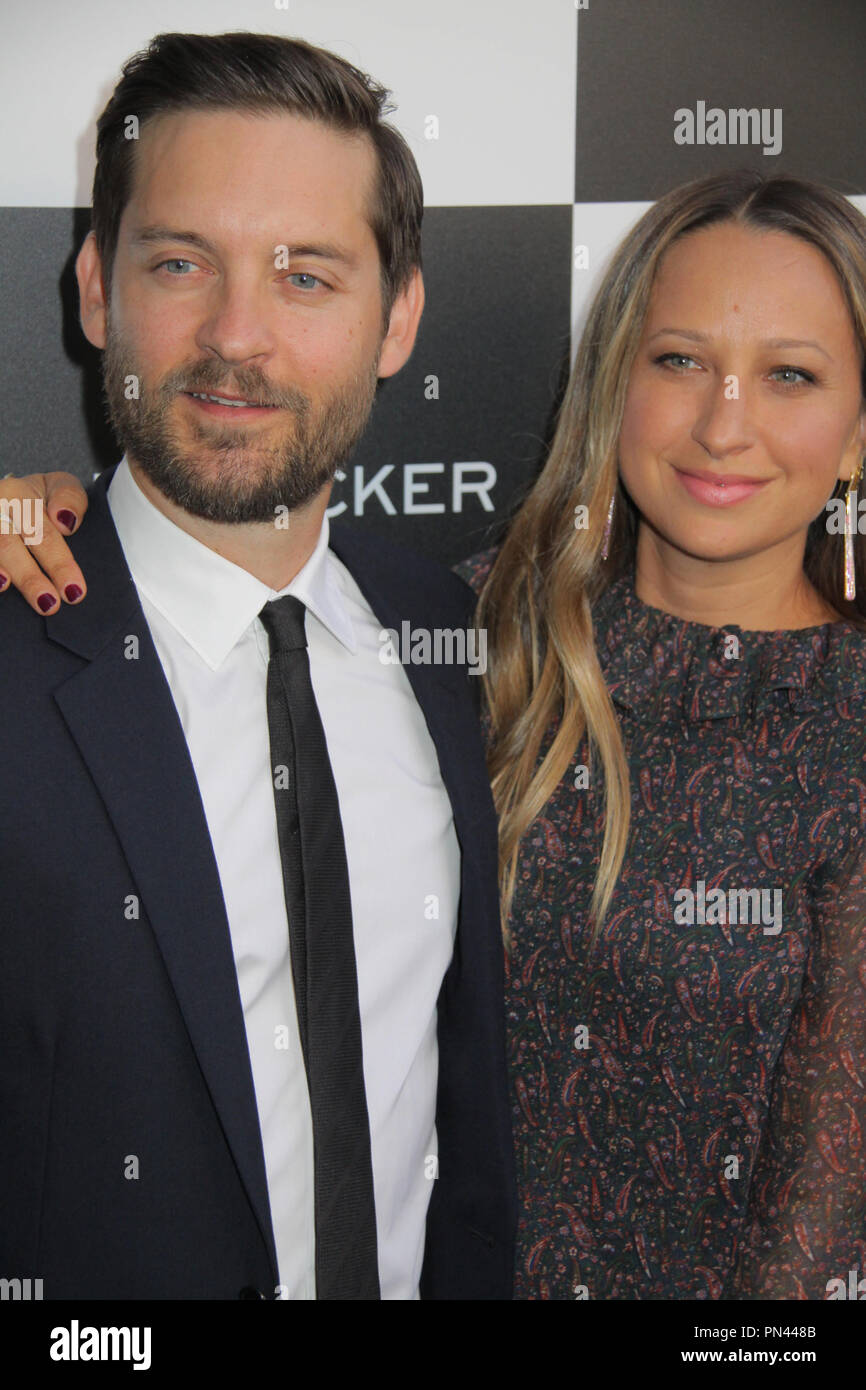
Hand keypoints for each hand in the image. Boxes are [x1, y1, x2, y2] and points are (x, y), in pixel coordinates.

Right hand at [0, 472, 89, 612]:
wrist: (7, 496)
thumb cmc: (40, 498)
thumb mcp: (60, 488)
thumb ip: (70, 498)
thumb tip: (65, 521)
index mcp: (18, 493)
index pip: (42, 533)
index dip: (59, 563)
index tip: (74, 591)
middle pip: (9, 544)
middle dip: (30, 577)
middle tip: (49, 605)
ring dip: (0, 573)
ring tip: (10, 590)